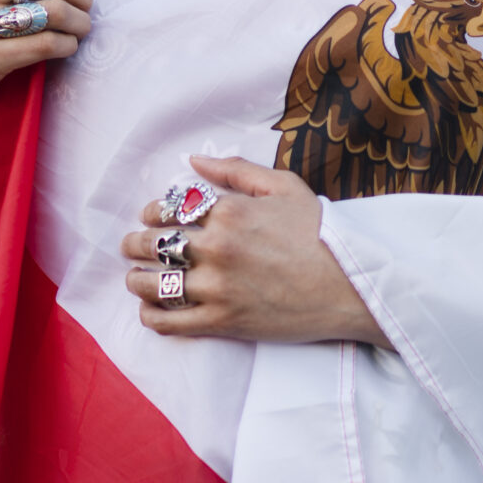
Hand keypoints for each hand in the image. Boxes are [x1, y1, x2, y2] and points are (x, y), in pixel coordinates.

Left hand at [118, 155, 385, 346]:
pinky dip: (152, 317)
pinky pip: (170, 322)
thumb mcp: (284, 187)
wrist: (352, 287)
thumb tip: (193, 161)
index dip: (151, 212)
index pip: (169, 207)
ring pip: (153, 284)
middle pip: (154, 244)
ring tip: (135, 278)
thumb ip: (236, 170)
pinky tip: (151, 311)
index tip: (149, 217)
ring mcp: (217, 288)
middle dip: (134, 244)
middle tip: (130, 247)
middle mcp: (217, 248)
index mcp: (229, 211)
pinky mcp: (223, 322)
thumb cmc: (322, 234)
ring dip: (136, 280)